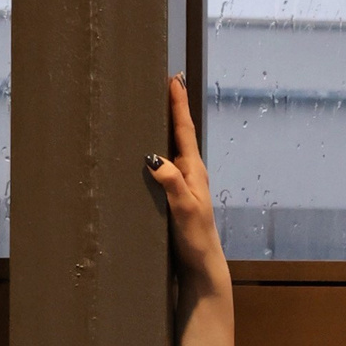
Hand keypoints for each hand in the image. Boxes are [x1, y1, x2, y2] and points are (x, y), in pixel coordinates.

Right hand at [145, 77, 228, 293]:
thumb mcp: (185, 210)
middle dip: (170, 108)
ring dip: (162, 127)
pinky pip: (163, 165)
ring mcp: (182, 184)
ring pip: (170, 147)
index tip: (174, 78)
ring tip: (151, 106)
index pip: (184, 130)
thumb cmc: (196, 239)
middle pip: (177, 133)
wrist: (201, 266)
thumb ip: (173, 184)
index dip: (178, 104)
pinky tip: (144, 149)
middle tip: (162, 82)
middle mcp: (189, 173)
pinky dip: (155, 149)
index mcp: (194, 171)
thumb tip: (154, 158)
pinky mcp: (174, 196)